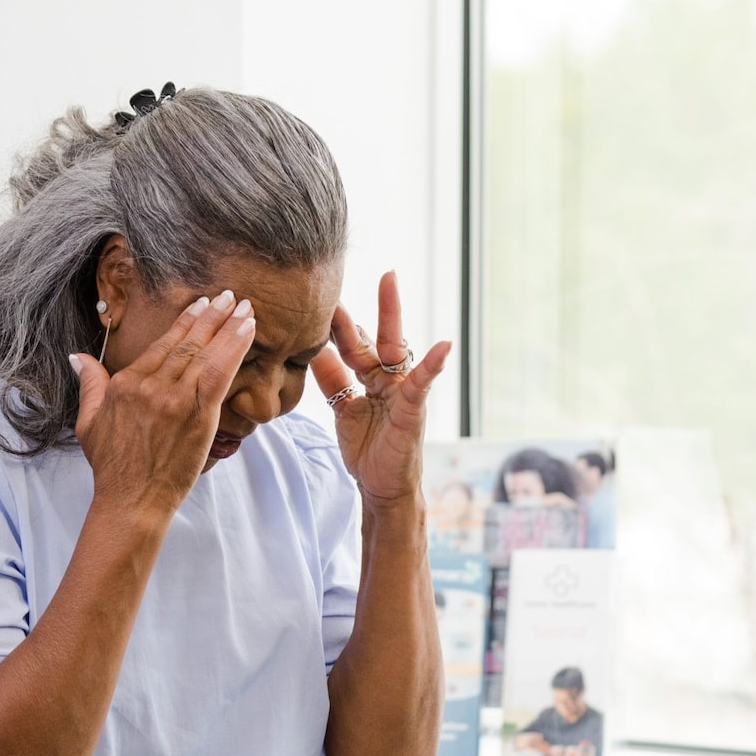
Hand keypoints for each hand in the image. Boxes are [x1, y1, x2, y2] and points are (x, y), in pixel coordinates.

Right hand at [69, 292, 254, 517]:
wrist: (131, 499)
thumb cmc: (112, 467)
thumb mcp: (89, 421)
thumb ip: (90, 384)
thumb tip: (77, 356)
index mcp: (126, 383)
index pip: (162, 345)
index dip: (185, 322)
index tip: (200, 305)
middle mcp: (150, 385)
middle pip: (187, 342)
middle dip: (211, 316)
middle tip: (230, 296)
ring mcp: (175, 398)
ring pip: (205, 352)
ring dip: (227, 325)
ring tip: (245, 307)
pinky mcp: (197, 414)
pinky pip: (219, 372)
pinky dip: (234, 347)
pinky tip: (247, 331)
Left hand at [310, 271, 452, 509]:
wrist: (382, 488)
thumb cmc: (367, 450)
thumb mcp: (342, 409)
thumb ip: (331, 379)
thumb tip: (312, 348)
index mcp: (367, 378)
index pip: (349, 343)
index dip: (334, 321)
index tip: (316, 293)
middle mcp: (386, 378)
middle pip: (370, 335)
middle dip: (360, 304)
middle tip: (352, 267)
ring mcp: (401, 390)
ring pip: (392, 346)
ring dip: (390, 314)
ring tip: (390, 282)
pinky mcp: (412, 408)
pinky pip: (422, 382)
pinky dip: (432, 364)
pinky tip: (443, 345)